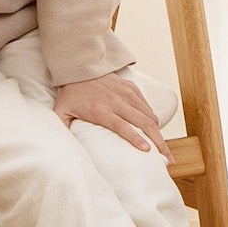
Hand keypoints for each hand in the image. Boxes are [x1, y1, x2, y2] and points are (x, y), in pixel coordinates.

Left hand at [52, 73, 172, 159]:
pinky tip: (155, 132)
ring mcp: (126, 93)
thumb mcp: (61, 113)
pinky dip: (153, 120)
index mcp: (100, 110)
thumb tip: (64, 151)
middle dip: (158, 142)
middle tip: (167, 158)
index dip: (135, 138)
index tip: (147, 151)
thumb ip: (62, 131)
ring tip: (164, 150)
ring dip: (159, 133)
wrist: (79, 68)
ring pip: (149, 115)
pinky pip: (147, 106)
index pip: (121, 125)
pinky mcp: (132, 88)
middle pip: (143, 122)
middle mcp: (116, 101)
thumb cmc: (70, 95)